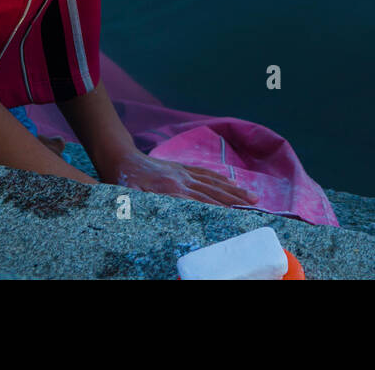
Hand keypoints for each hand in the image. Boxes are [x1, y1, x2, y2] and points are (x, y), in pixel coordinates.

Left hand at [104, 150, 258, 207]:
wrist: (119, 158)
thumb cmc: (122, 183)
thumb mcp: (132, 199)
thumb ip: (150, 206)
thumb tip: (171, 214)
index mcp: (170, 190)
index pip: (201, 201)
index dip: (220, 208)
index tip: (237, 215)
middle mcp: (181, 180)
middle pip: (213, 191)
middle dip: (235, 199)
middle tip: (255, 206)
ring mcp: (182, 172)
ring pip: (213, 181)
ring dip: (233, 190)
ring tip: (251, 197)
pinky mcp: (180, 168)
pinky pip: (204, 173)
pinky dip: (220, 178)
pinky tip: (231, 182)